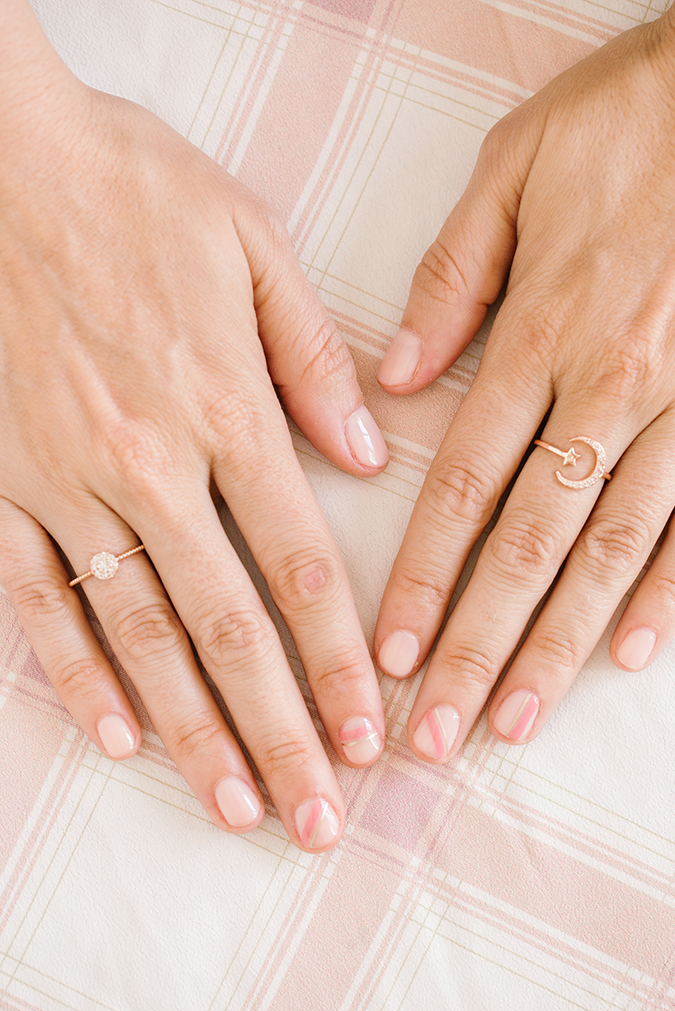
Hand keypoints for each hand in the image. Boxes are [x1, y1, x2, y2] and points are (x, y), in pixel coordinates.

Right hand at [0, 8, 387, 850]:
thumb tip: (363, 454)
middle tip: (315, 818)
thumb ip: (313, 357)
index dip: (340, 661)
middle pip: (230, 627)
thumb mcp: (250, 244)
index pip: (301, 567)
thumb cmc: (131, 189)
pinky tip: (115, 735)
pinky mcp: (3, 481)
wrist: (2, 155)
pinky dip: (75, 671)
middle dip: (279, 732)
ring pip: (141, 632)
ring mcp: (67, 481)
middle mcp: (151, 465)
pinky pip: (38, 596)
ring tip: (233, 806)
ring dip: (191, 730)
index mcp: (225, 408)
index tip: (369, 736)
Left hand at [374, 12, 674, 759]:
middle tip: (437, 728)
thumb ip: (451, 279)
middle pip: (530, 541)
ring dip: (558, 643)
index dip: (423, 574)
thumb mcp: (516, 170)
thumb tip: (394, 379)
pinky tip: (630, 658)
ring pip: (609, 549)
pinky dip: (667, 591)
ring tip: (512, 718)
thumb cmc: (629, 122)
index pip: (465, 482)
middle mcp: (609, 387)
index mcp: (543, 332)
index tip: (388, 650)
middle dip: (477, 642)